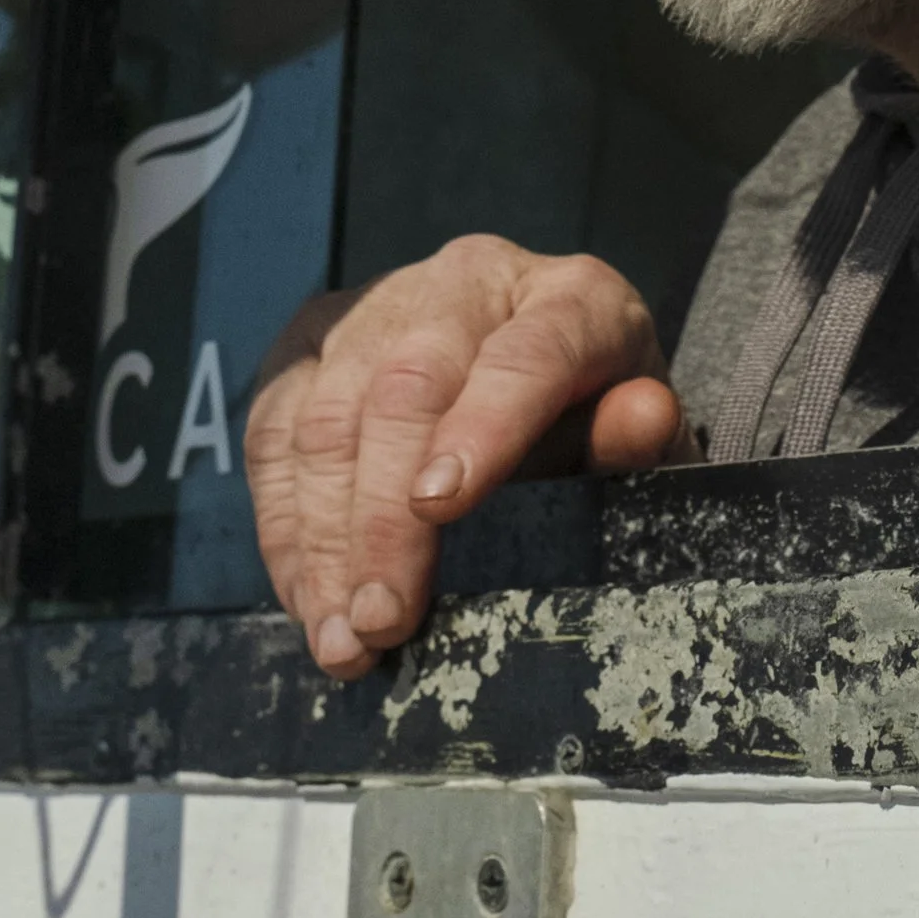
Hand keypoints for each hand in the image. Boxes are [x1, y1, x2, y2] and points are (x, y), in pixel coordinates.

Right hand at [244, 235, 688, 677]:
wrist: (537, 366)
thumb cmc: (595, 420)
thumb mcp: (633, 438)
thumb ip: (637, 436)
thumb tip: (643, 417)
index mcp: (571, 297)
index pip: (526, 354)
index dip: (482, 427)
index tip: (440, 506)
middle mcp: (470, 281)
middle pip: (408, 389)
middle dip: (384, 517)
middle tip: (384, 619)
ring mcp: (383, 303)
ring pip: (329, 413)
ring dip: (323, 539)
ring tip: (341, 635)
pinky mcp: (315, 339)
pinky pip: (275, 431)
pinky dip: (285, 525)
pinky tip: (308, 598)